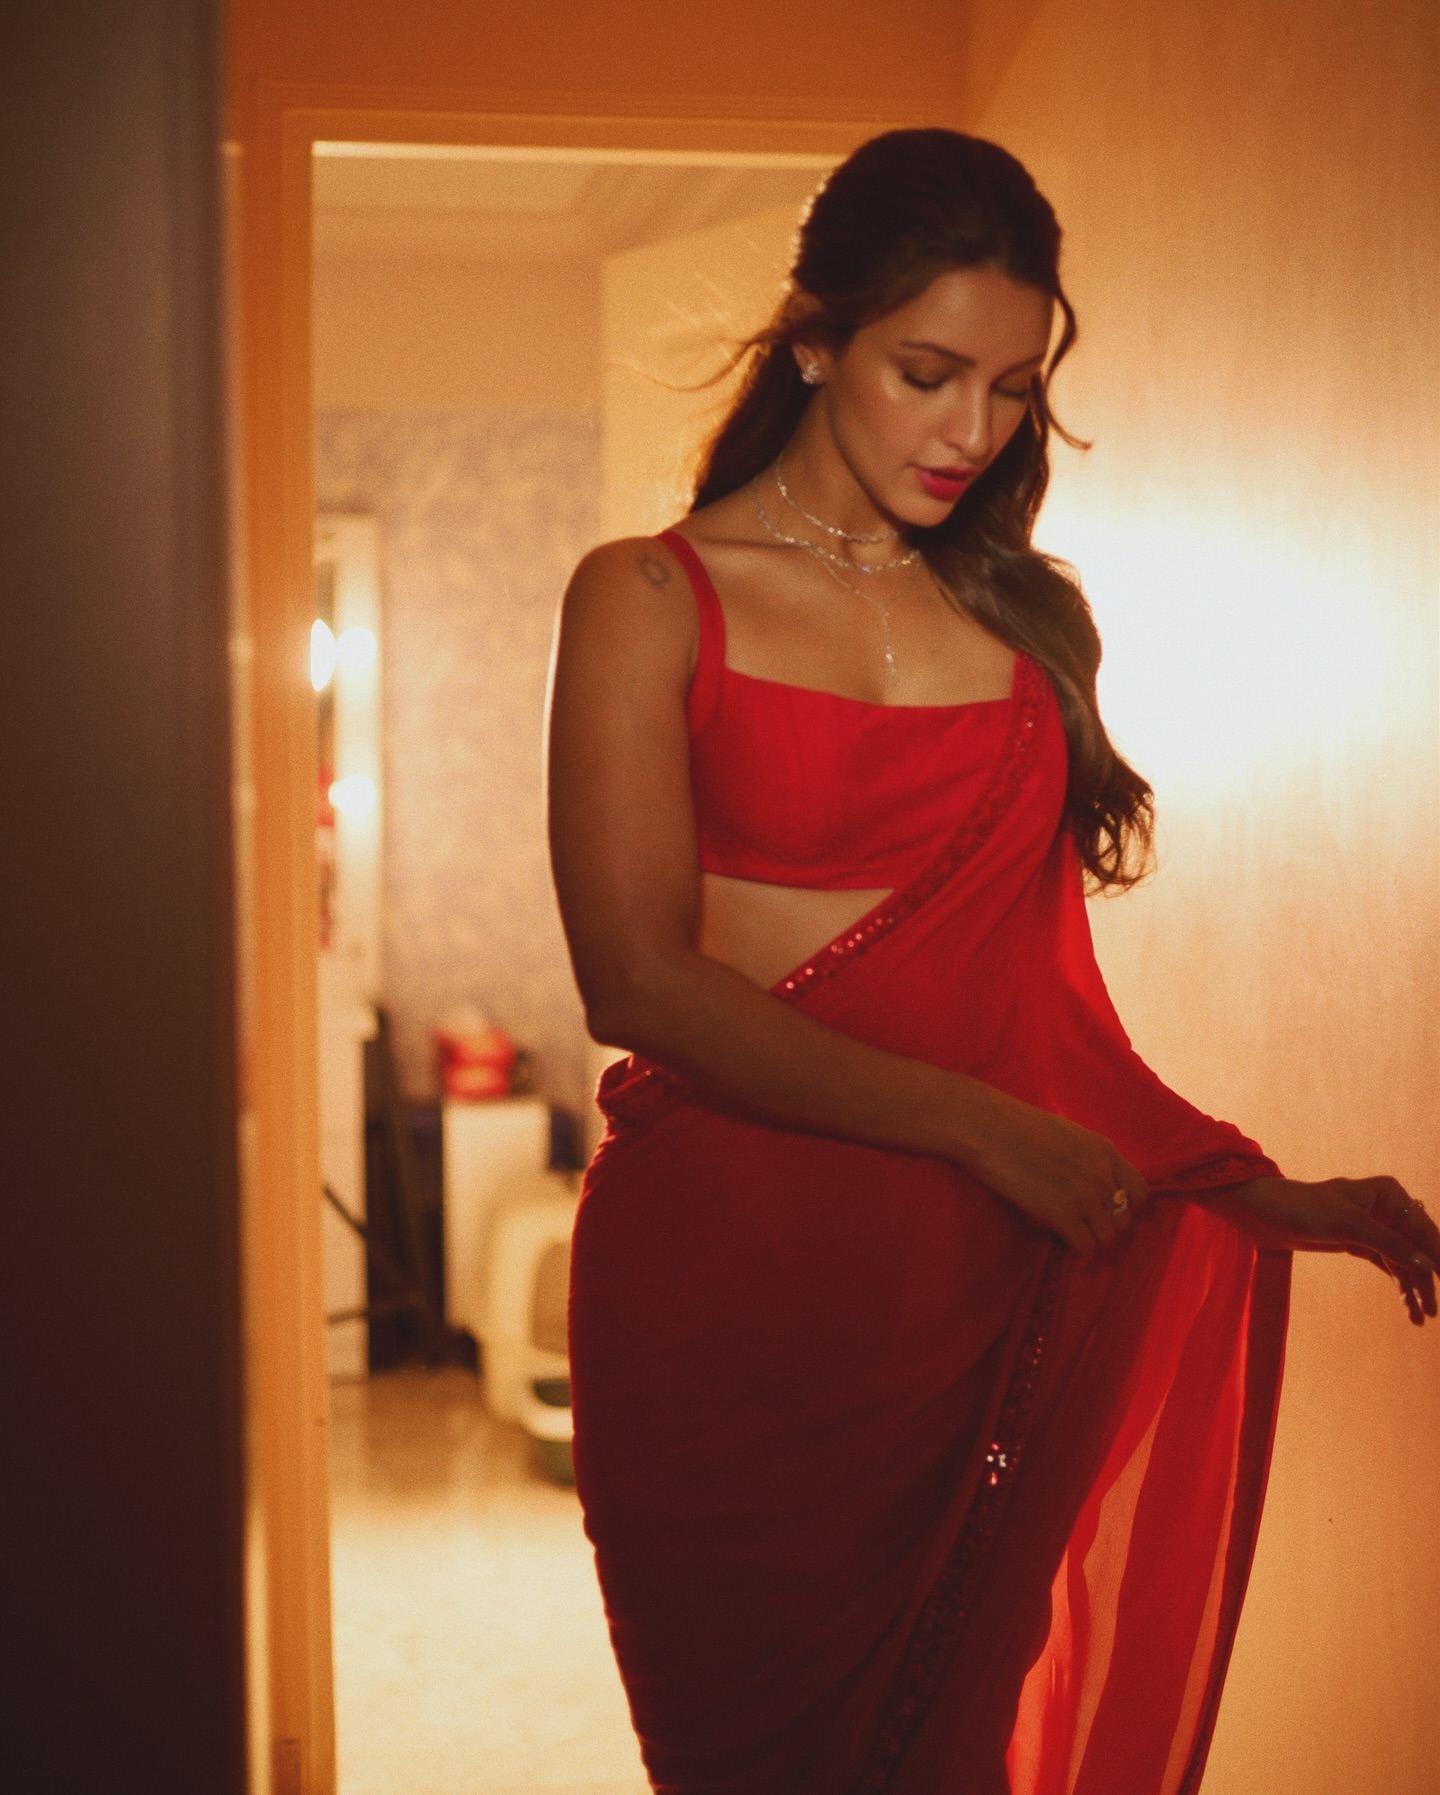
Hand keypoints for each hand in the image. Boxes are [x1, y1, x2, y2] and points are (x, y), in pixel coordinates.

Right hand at [965, 1089, 1150, 1259]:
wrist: (987, 1127)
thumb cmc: (1016, 1124)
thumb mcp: (1066, 1133)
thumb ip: (1086, 1156)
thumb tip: (1087, 1180)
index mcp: (1105, 1150)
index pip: (1140, 1192)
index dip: (1126, 1206)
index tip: (1107, 1209)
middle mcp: (1102, 1174)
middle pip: (1124, 1220)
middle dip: (1107, 1227)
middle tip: (1085, 1228)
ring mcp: (1085, 1196)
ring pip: (1107, 1238)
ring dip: (1091, 1241)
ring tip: (1071, 1238)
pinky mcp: (1062, 1215)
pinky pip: (1085, 1246)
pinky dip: (1075, 1250)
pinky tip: (1060, 1242)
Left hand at [1200, 1174, 1438, 1326]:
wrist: (1264, 1213)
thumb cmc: (1304, 1208)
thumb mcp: (1349, 1226)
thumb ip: (1389, 1244)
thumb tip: (1426, 1264)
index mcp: (1388, 1193)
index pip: (1423, 1229)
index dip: (1436, 1257)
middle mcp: (1386, 1208)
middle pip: (1416, 1247)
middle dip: (1426, 1278)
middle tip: (1433, 1311)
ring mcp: (1374, 1227)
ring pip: (1403, 1260)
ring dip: (1413, 1288)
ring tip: (1421, 1317)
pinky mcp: (1359, 1243)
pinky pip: (1388, 1265)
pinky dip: (1398, 1285)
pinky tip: (1408, 1307)